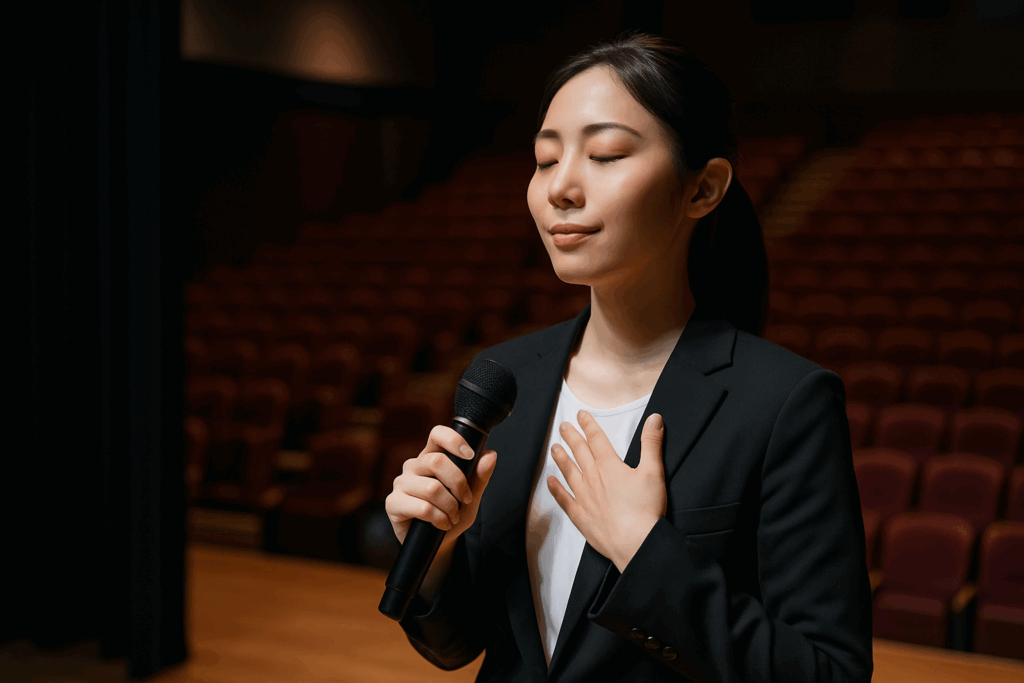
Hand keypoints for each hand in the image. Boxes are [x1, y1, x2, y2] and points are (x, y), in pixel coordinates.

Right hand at [385, 424, 497, 545]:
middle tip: (465, 500)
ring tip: (452, 517)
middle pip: (437, 461)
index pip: (437, 434)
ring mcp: (401, 483)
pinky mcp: (393, 503)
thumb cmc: (452, 514)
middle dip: (458, 484)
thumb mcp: (471, 497)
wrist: (437, 543)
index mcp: (431, 457)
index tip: (470, 455)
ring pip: (432, 488)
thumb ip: (479, 476)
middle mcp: (413, 466)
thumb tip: (490, 455)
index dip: (453, 440)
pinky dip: (439, 519)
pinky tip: (441, 524)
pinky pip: (422, 507)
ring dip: (449, 507)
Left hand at [548, 411, 666, 572]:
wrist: (635, 542)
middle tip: (563, 426)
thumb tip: (654, 419)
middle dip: (571, 437)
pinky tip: (550, 482)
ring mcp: (584, 497)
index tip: (581, 415)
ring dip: (561, 458)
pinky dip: (555, 489)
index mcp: (610, 466)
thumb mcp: (653, 471)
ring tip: (554, 448)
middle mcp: (593, 478)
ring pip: (568, 472)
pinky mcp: (580, 516)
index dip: (589, 425)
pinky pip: (564, 499)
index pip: (597, 439)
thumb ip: (652, 443)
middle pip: (579, 452)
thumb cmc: (645, 510)